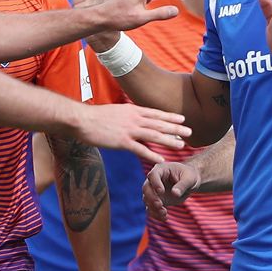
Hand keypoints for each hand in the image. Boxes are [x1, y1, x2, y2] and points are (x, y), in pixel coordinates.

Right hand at [71, 101, 189, 162]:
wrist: (81, 119)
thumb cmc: (95, 117)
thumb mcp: (115, 111)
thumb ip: (127, 115)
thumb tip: (134, 117)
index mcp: (132, 110)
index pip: (155, 113)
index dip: (170, 117)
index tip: (182, 119)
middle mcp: (134, 119)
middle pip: (159, 124)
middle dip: (176, 128)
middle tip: (190, 132)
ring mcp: (129, 130)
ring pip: (154, 136)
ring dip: (169, 141)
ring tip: (182, 145)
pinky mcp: (122, 142)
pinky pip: (140, 149)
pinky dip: (152, 154)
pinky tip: (161, 160)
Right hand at [144, 160, 202, 220]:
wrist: (189, 183)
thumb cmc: (190, 176)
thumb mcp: (190, 178)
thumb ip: (182, 185)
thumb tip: (175, 194)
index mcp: (161, 169)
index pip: (153, 175)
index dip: (155, 183)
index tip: (161, 192)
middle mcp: (154, 180)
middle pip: (146, 188)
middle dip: (151, 197)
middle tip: (160, 205)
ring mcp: (153, 191)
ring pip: (147, 200)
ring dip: (153, 208)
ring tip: (164, 213)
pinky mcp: (156, 200)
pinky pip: (151, 208)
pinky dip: (156, 214)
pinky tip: (165, 218)